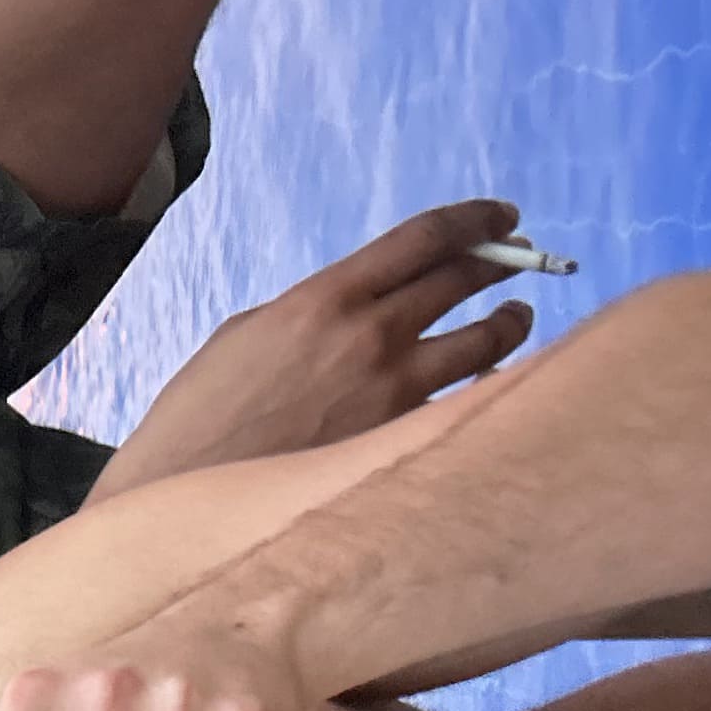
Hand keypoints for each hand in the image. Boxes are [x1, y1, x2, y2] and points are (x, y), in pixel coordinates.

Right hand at [94, 201, 537, 494]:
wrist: (189, 493)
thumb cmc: (201, 415)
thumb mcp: (245, 335)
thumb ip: (312, 312)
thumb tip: (360, 307)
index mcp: (323, 300)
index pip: (424, 239)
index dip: (474, 219)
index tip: (500, 217)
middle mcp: (370, 336)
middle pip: (464, 279)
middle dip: (503, 261)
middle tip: (520, 256)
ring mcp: (395, 393)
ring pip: (488, 341)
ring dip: (511, 321)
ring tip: (515, 317)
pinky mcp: (404, 441)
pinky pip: (468, 401)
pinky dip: (488, 384)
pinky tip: (491, 383)